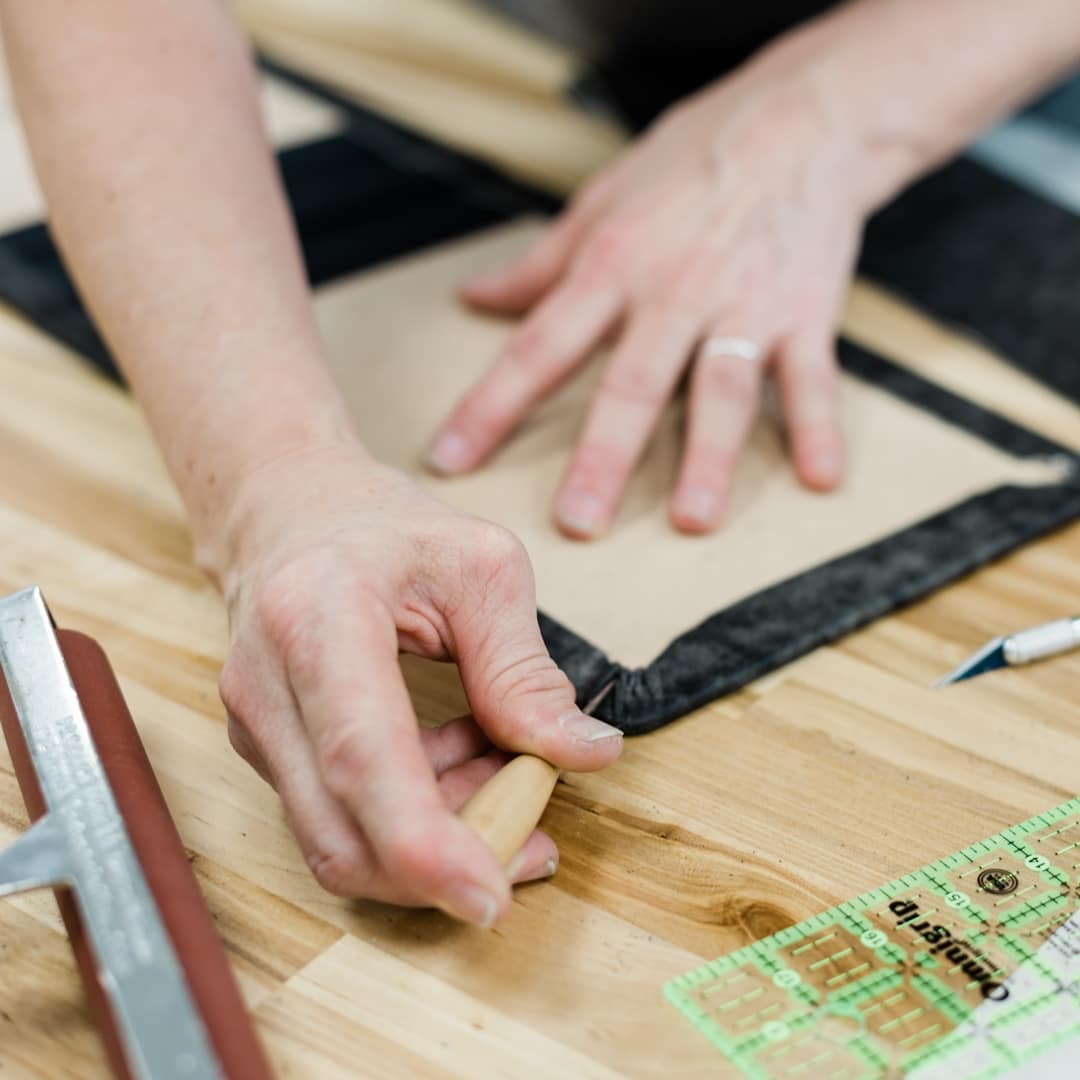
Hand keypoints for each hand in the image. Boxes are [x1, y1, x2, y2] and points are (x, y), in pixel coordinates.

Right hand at [215, 444, 622, 925]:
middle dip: (449, 862)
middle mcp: (267, 687)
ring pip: (343, 841)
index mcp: (319, 618)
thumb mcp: (480, 567)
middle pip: (344, 832)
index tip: (490, 894)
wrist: (286, 509)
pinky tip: (456, 756)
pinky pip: (339, 819)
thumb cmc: (383, 525)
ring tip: (500, 762)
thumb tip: (585, 754)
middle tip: (533, 835)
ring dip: (438, 834)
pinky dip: (411, 814)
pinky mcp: (266, 752)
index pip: (362, 756)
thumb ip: (524, 669)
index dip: (424, 844)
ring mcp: (255, 728)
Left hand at [428, 65, 863, 536]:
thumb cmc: (690, 162)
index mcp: (613, 267)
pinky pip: (812, 377)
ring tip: (690, 518)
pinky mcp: (805, 313)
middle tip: (578, 519)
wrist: (800, 118)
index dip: (491, 406)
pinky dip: (819, 427)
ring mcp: (743, 307)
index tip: (452, 458)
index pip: (539, 348)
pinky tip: (820, 478)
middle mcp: (674, 293)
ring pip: (719, 390)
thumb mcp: (600, 202)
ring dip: (707, 456)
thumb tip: (474, 298)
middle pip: (631, 384)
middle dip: (603, 456)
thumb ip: (539, 264)